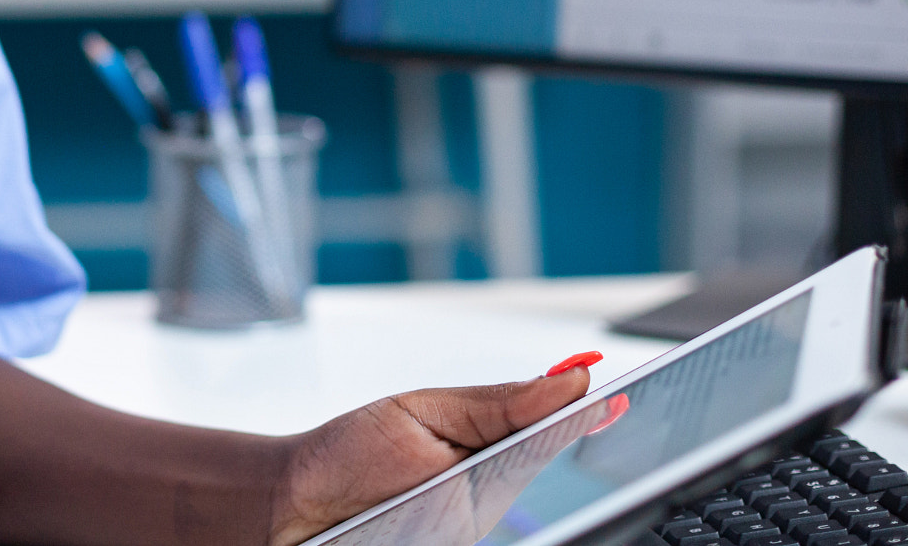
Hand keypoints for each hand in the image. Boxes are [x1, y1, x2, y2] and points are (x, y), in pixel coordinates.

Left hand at [266, 364, 594, 545]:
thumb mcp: (422, 414)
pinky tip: (443, 517)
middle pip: (539, 485)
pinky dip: (470, 526)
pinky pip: (483, 539)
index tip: (617, 402)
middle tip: (540, 436)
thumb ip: (496, 403)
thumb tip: (568, 378)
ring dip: (500, 504)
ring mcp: (466, 531)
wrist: (289, 505)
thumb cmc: (349, 455)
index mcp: (487, 450)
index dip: (588, 420)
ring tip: (447, 488)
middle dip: (550, 466)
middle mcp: (485, 498)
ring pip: (513, 517)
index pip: (549, 435)